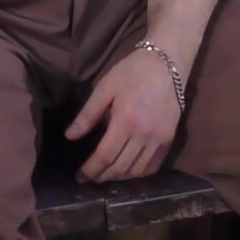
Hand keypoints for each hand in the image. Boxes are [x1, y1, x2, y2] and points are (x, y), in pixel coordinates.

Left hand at [66, 46, 182, 183]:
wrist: (167, 62)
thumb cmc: (132, 72)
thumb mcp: (105, 88)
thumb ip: (87, 115)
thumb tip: (69, 136)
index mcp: (125, 121)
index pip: (105, 155)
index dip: (90, 169)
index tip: (79, 176)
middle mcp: (144, 134)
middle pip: (120, 167)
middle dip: (102, 176)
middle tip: (90, 177)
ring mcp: (159, 138)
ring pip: (137, 170)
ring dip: (119, 177)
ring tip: (106, 174)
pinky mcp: (170, 139)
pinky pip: (154, 166)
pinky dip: (139, 173)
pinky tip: (128, 170)